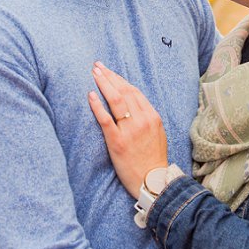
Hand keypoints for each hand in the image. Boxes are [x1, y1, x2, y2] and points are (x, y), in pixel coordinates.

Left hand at [88, 63, 168, 197]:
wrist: (153, 182)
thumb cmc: (153, 160)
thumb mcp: (158, 134)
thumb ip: (148, 118)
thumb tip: (135, 105)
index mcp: (152, 117)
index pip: (134, 91)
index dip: (120, 79)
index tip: (109, 71)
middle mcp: (142, 120)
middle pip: (124, 91)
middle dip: (109, 76)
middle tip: (97, 66)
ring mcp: (130, 130)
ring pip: (115, 100)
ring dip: (103, 83)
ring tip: (94, 73)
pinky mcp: (117, 142)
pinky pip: (105, 119)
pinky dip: (97, 105)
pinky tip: (90, 95)